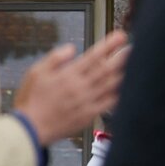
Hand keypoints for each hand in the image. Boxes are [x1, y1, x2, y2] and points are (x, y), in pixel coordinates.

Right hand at [13, 30, 128, 146]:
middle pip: (107, 69)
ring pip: (110, 85)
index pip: (93, 56)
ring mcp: (86, 102)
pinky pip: (108, 105)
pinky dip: (118, 95)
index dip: (109, 45)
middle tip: (134, 47)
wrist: (29, 129)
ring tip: (135, 64)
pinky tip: (126, 88)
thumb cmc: (31, 100)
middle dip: (122, 57)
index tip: (121, 36)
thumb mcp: (36, 72)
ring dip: (124, 73)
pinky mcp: (88, 116)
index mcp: (68, 75)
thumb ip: (55, 58)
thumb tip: (72, 48)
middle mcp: (80, 88)